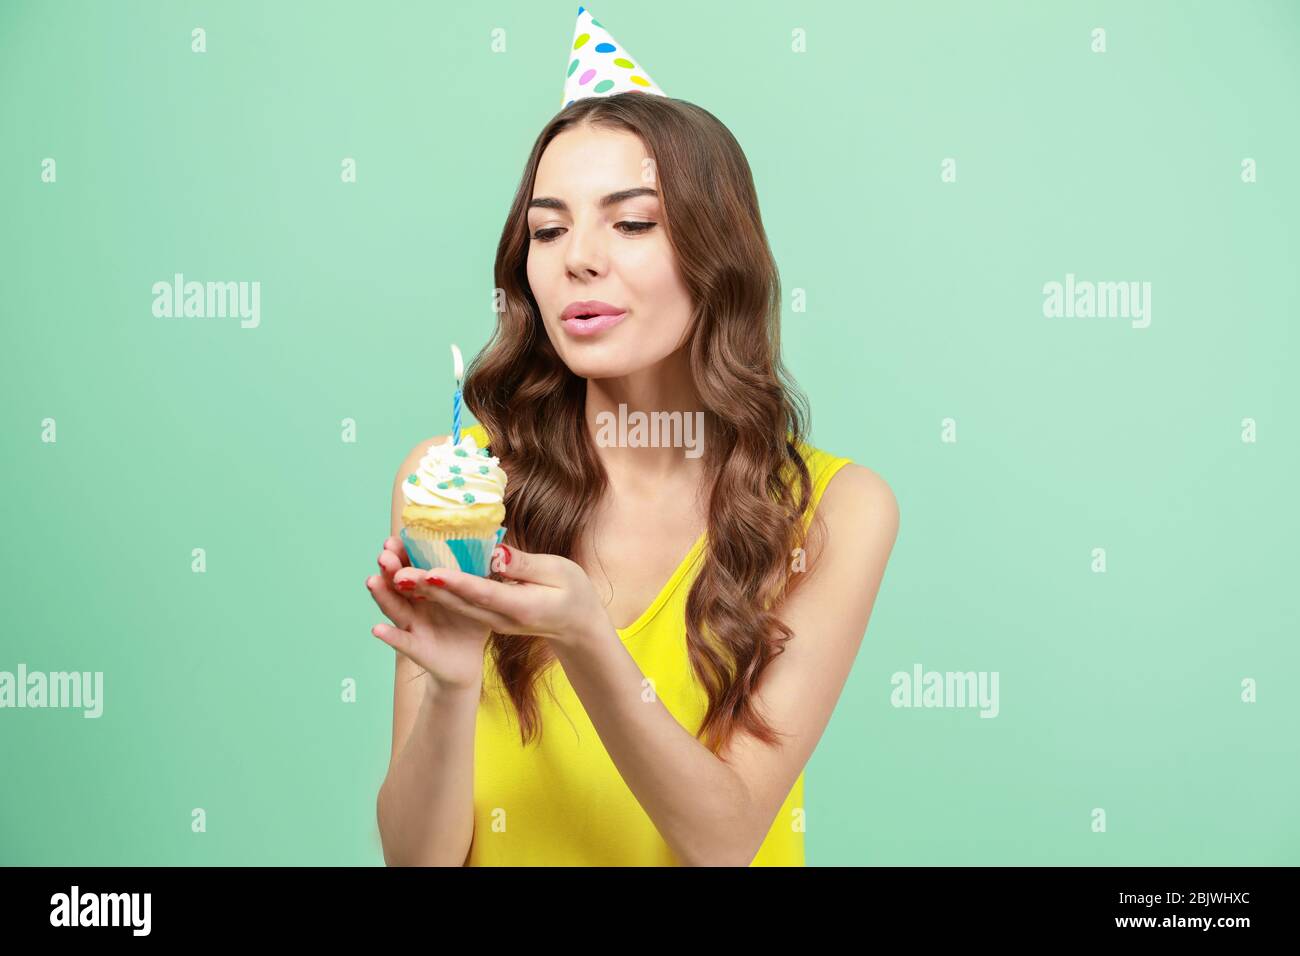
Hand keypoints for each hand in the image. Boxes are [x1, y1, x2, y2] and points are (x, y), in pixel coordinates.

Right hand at [365, 536, 490, 690]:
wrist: (468, 660)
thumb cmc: (469, 622)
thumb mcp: (477, 595)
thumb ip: (481, 573)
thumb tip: (499, 548)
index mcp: (428, 586)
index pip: (412, 564)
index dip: (402, 552)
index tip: (395, 539)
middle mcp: (413, 602)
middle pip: (398, 582)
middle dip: (390, 568)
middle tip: (384, 555)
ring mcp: (411, 624)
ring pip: (394, 607)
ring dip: (382, 594)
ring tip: (372, 580)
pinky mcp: (415, 647)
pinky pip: (401, 641)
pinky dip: (390, 636)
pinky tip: (378, 629)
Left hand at [393, 543, 611, 650]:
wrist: (578, 627)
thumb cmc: (575, 593)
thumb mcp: (560, 573)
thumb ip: (525, 564)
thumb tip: (496, 553)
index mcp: (521, 607)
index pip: (482, 593)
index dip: (454, 582)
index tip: (430, 572)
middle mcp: (501, 619)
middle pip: (458, 603)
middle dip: (426, 588)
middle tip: (396, 572)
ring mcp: (493, 621)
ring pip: (453, 606)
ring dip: (423, 593)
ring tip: (395, 577)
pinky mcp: (488, 617)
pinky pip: (459, 606)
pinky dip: (436, 594)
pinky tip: (415, 584)